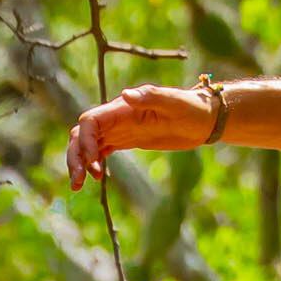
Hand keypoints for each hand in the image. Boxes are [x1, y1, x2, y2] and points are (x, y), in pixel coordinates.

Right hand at [66, 83, 219, 187]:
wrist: (204, 118)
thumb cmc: (192, 107)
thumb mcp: (174, 102)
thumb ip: (150, 97)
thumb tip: (126, 95)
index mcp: (122, 108)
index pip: (90, 121)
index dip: (84, 140)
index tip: (91, 160)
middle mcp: (116, 118)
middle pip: (82, 134)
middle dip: (75, 156)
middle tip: (78, 182)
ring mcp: (120, 130)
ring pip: (88, 145)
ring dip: (80, 163)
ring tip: (78, 185)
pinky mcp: (127, 140)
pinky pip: (101, 150)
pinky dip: (93, 163)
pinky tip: (95, 178)